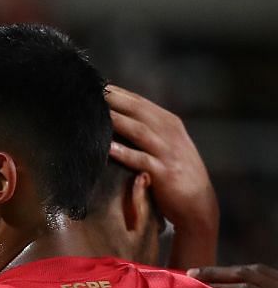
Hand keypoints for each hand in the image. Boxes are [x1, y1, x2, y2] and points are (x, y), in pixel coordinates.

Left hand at [106, 85, 217, 256]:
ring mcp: (168, 152)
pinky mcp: (164, 172)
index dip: (117, 93)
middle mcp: (169, 133)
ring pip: (139, 131)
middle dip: (114, 100)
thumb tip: (117, 117)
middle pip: (138, 111)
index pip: (139, 102)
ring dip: (117, 121)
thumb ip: (147, 130)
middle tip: (89, 92)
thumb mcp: (166, 145)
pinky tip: (107, 148)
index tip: (94, 85)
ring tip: (96, 112)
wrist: (198, 202)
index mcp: (169, 123)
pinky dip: (124, 153)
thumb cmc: (175, 173)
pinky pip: (141, 160)